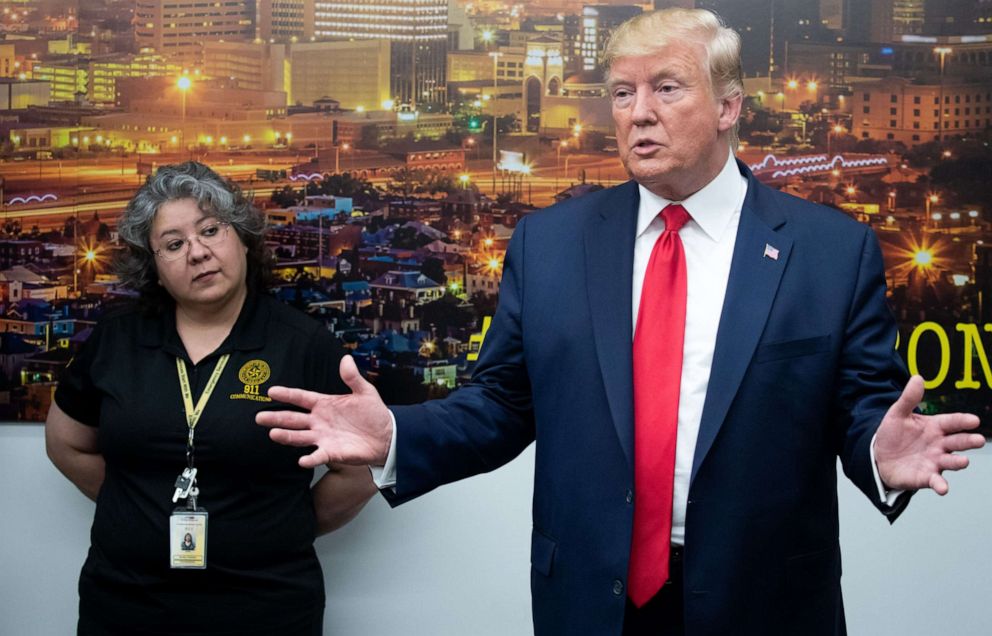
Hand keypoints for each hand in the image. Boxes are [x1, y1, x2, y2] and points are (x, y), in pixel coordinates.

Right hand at [256, 355, 392, 468]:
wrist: (386, 436)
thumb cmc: (374, 414)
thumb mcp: (365, 392)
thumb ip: (352, 378)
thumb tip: (346, 359)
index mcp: (325, 404)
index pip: (301, 398)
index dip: (287, 394)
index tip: (271, 391)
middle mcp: (319, 421)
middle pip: (293, 419)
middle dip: (277, 417)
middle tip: (259, 417)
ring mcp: (323, 437)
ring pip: (299, 436)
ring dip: (287, 436)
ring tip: (273, 434)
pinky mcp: (331, 452)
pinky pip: (318, 456)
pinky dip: (310, 459)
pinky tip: (302, 460)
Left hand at [874, 375, 983, 494]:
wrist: (879, 457)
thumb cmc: (893, 434)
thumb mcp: (897, 414)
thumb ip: (909, 398)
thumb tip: (918, 378)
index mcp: (935, 427)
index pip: (952, 422)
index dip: (963, 421)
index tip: (974, 420)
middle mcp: (940, 445)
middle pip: (957, 442)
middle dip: (968, 441)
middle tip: (978, 440)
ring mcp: (935, 462)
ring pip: (950, 462)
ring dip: (957, 462)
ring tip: (963, 461)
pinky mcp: (926, 477)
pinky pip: (936, 481)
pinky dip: (940, 484)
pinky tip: (943, 488)